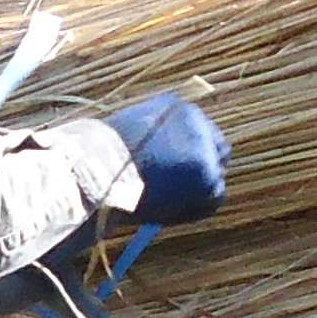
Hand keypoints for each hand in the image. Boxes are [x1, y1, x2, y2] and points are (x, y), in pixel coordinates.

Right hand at [100, 91, 230, 226]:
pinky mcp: (206, 172)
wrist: (98, 170)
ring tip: (163, 204)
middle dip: (203, 172)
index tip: (178, 174)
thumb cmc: (103, 160)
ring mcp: (204, 146)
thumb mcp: (131, 138)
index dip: (190, 155)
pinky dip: (194, 210)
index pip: (200, 132)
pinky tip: (167, 210)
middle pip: (218, 151)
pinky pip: (212, 199)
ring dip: (195, 194)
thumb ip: (158, 144)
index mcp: (176, 106)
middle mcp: (196, 120)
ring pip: (215, 179)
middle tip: (182, 193)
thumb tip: (173, 169)